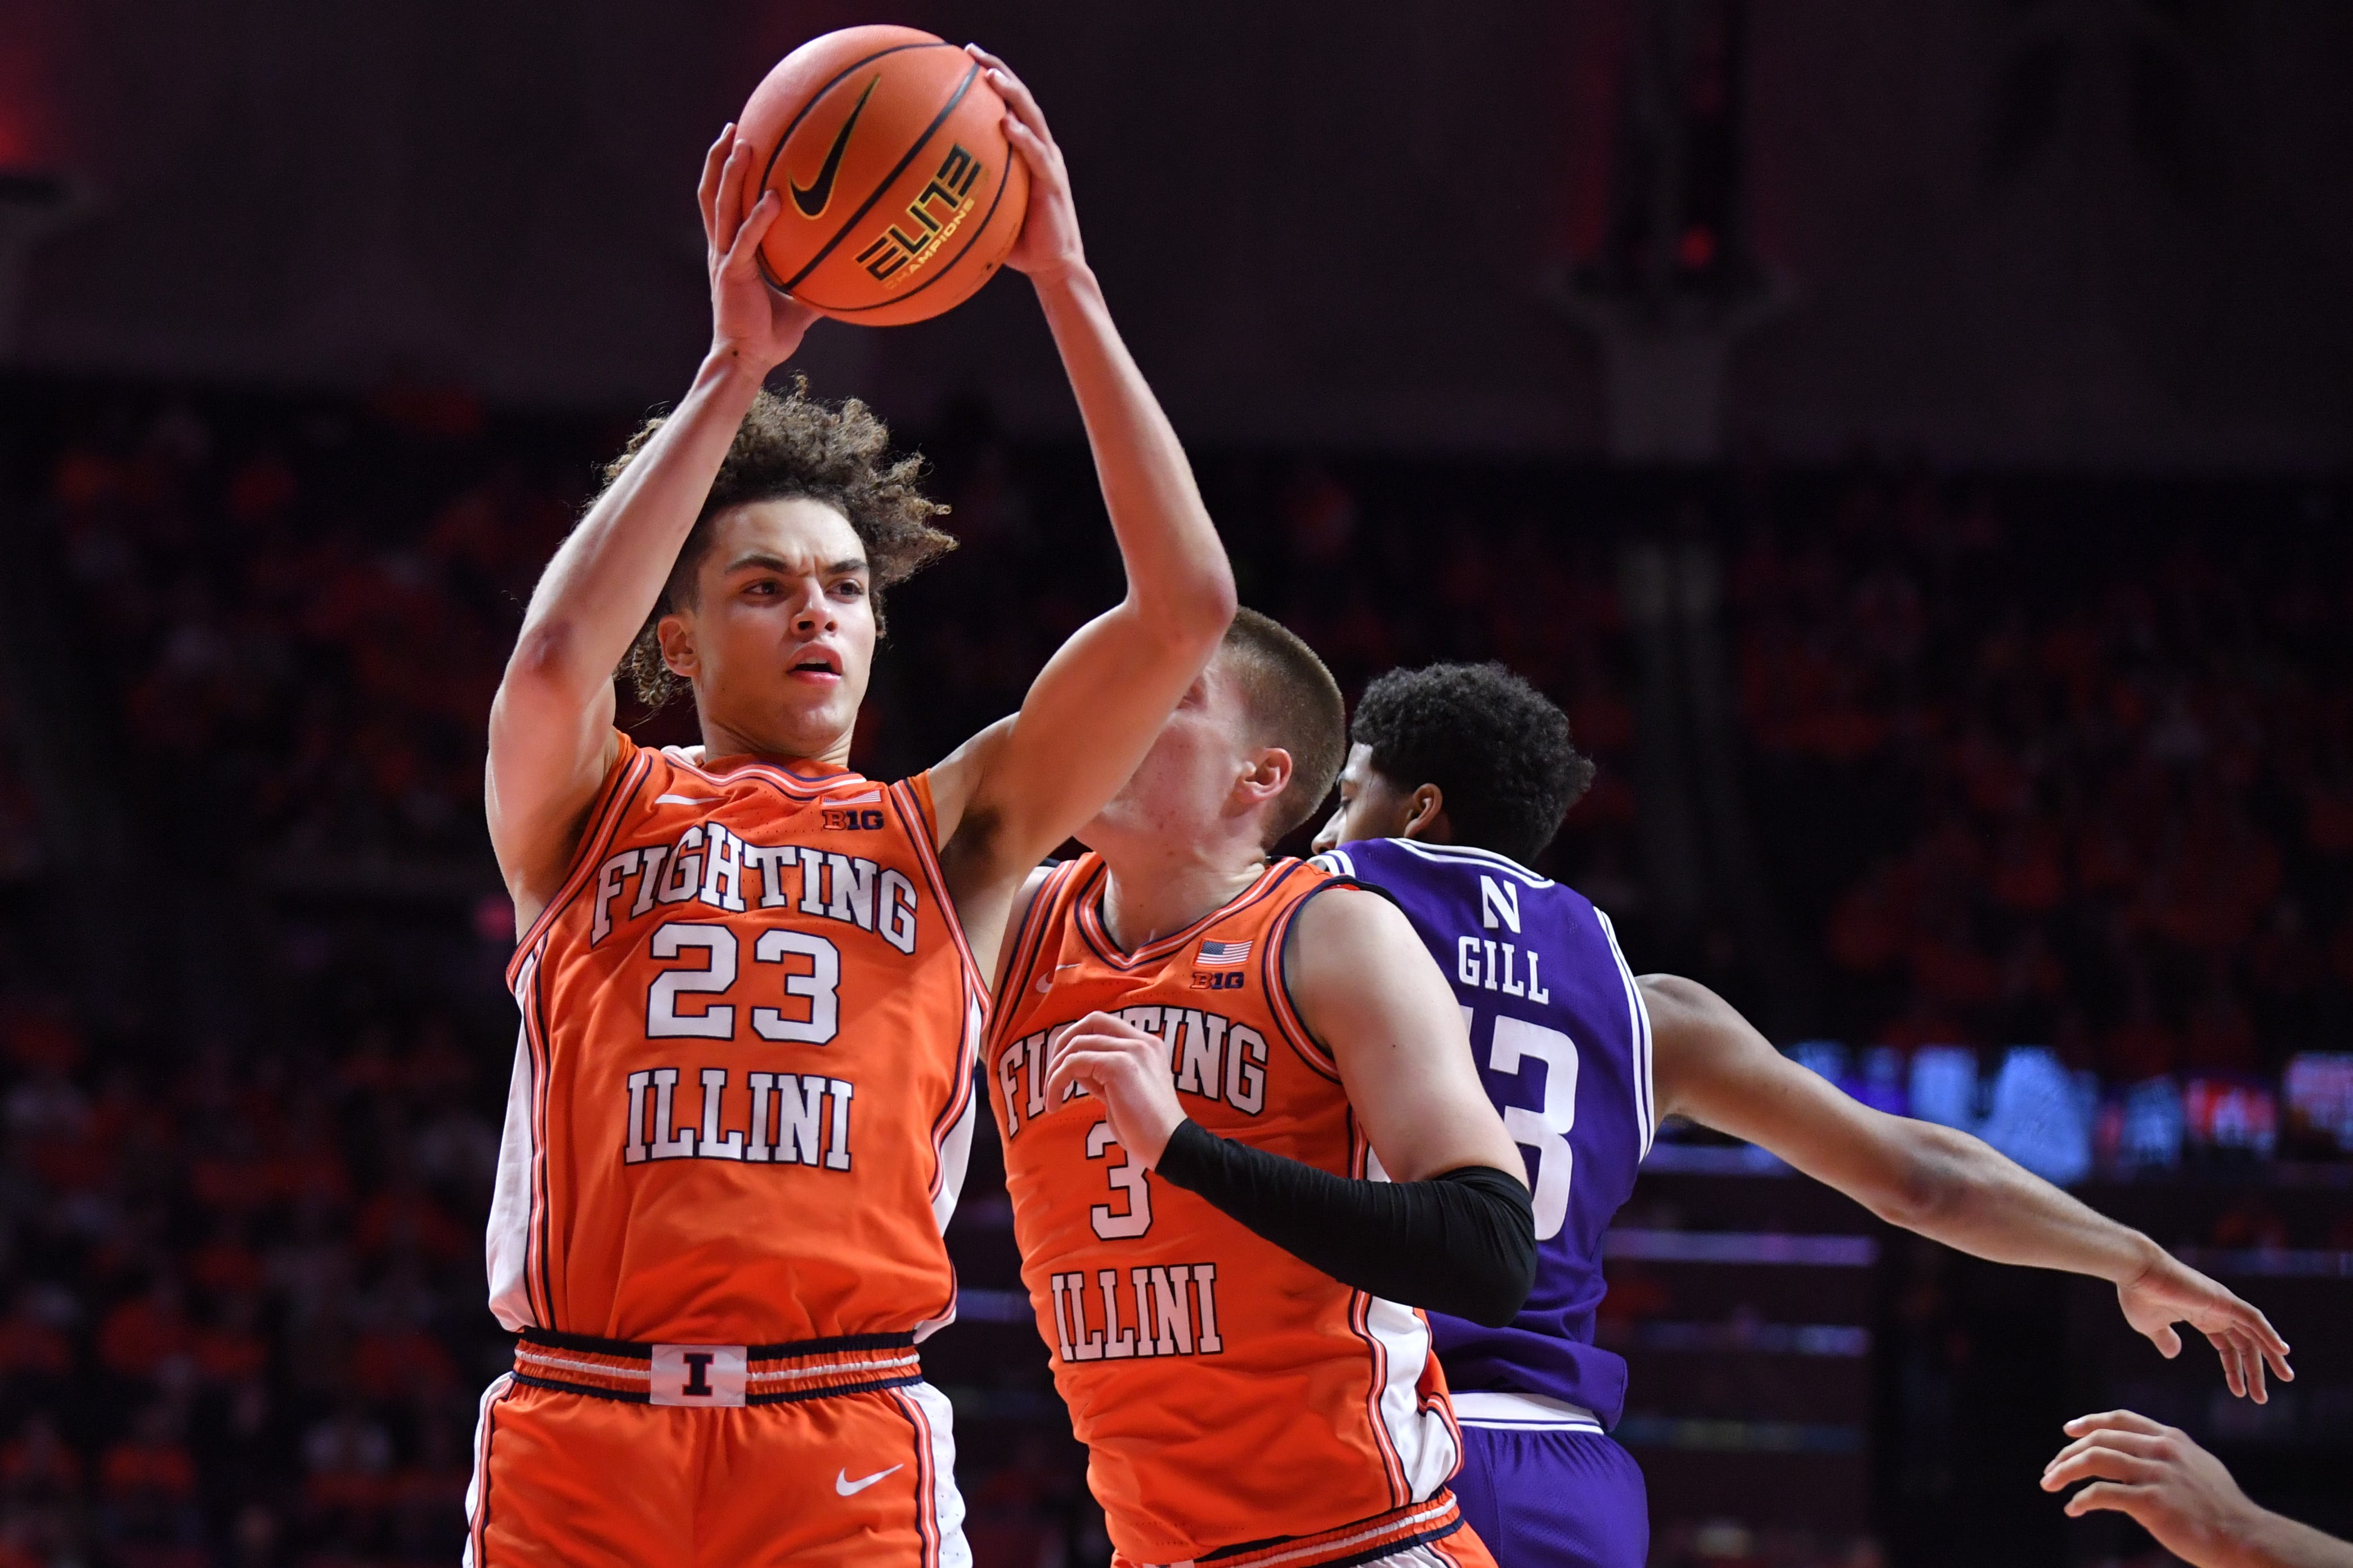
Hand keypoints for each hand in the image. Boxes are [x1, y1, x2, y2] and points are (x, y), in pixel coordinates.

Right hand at [698, 123, 818, 371]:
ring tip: (742, 143)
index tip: (739, 142)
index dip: (726, 172)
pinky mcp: (732, 273)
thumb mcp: (798, 305)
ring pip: (721, 206)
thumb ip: (816, 286)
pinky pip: (746, 238)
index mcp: (732, 250)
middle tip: (734, 126)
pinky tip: (772, 198)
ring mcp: (724, 258)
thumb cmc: (768, 336)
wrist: (747, 361)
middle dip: (720, 158)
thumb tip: (846, 278)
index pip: (724, 203)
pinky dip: (758, 218)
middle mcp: (723, 248)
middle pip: (713, 193)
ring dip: (730, 173)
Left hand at [964, 45, 1084, 286]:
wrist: (1053, 266)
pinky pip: (1037, 155)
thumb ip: (969, 193)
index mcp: (1028, 151)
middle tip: (971, 52)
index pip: (1010, 105)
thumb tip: (924, 192)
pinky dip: (1023, 138)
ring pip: (1032, 119)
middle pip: (1021, 100)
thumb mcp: (989, 211)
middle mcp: (1041, 150)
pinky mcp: (1053, 184)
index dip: (991, 79)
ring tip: (990, 77)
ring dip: (1011, 95)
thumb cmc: (1018, 243)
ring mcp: (1049, 164)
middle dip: (997, 71)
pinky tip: (1007, 124)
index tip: (964, 59)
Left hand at [1044, 1010, 1182, 1164]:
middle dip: (1063, 1044)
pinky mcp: (1118, 1065)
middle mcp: (1141, 1041)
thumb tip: (1074, 1067)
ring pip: (1077, 1044)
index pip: (1105, 1023)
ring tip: (1050, 1097)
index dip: (1078, 1038)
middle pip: (1091, 1021)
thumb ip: (1102, 1075)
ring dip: (1054, 1071)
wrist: (1169, 1145)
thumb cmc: (1146, 1128)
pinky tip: (1054, 1104)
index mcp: (1146, 1045)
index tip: (1063, 1066)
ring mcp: (1130, 1050)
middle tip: (1051, 1074)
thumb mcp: (1121, 1092)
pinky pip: (1072, 1064)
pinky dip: (1056, 1082)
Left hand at [2042, 1411, 2265, 1567]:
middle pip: (2099, 1439)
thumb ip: (2170, 1454)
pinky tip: (2073, 1509)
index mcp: (2171, 1439)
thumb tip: (2141, 1450)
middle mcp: (2162, 1450)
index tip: (2068, 1431)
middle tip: (2050, 1470)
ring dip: (2064, 1471)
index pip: (2120, 1420)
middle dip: (2068, 1453)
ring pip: (2094, 1460)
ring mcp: (2157, 1474)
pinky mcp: (2152, 1502)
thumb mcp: (2198, 1466)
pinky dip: (2081, 1500)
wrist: (2245, 1537)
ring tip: (2049, 1484)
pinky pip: (2102, 1494)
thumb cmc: (2222, 1509)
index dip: (2090, 1422)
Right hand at [2117, 1251, 2292, 1401]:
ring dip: (2271, 1356)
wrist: (2136, 1272)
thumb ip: (2165, 1339)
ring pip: (2255, 1333)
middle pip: (2245, 1344)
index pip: (2227, 1346)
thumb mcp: (2151, 1327)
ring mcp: (2222, 1304)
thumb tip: (2174, 1353)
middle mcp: (2217, 1311)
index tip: (2239, 1392)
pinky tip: (2282, 1351)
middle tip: (2262, 1398)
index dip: (2234, 1369)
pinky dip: (2270, 1334)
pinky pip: (2254, 1319)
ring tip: (2286, 1377)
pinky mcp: (2224, 1300)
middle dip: (2255, 1370)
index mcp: (2201, 1316)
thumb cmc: (2139, 1296)